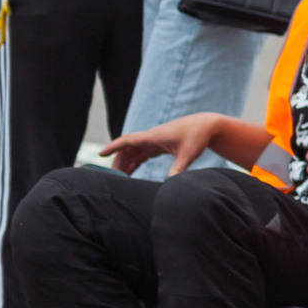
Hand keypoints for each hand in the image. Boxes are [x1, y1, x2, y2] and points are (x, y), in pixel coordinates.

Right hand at [101, 113, 218, 175]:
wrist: (207, 126)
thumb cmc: (197, 136)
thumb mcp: (188, 154)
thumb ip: (179, 167)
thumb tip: (171, 182)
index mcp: (153, 137)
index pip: (128, 140)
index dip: (113, 147)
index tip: (101, 154)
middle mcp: (150, 138)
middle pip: (127, 149)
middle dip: (117, 162)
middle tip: (111, 177)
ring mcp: (154, 141)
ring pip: (133, 152)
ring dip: (125, 163)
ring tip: (118, 178)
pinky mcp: (158, 145)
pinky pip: (141, 154)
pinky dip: (134, 163)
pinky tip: (129, 173)